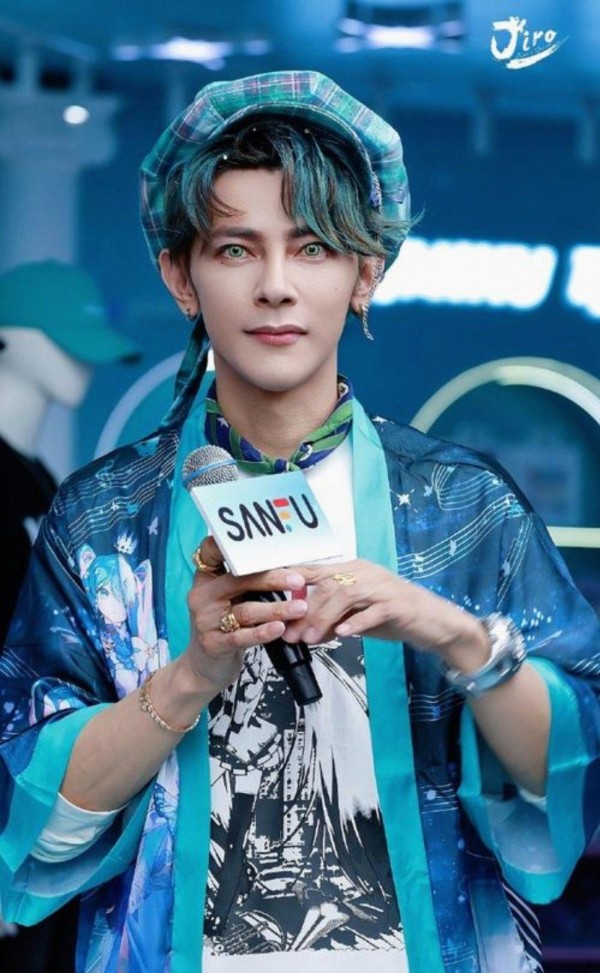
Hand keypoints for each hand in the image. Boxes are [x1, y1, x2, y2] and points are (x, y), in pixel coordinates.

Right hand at [180, 537, 308, 696]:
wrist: (202, 666)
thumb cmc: (223, 625)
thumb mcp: (230, 599)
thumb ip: (249, 582)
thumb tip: (288, 564)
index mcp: (206, 579)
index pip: (212, 552)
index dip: (233, 544)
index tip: (264, 543)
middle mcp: (203, 596)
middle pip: (238, 580)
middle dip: (272, 578)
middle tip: (299, 580)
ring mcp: (206, 620)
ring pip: (245, 610)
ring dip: (276, 608)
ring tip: (300, 607)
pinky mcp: (214, 644)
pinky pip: (242, 636)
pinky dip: (263, 632)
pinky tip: (280, 629)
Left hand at [283, 559, 489, 670]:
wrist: (434, 623)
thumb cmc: (393, 617)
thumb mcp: (357, 618)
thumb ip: (331, 620)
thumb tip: (302, 632)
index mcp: (354, 571)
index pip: (317, 570)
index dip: (293, 577)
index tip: (270, 589)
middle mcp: (366, 573)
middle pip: (328, 584)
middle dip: (306, 610)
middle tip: (290, 634)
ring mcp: (383, 587)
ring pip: (346, 595)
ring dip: (325, 617)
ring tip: (311, 638)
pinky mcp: (398, 604)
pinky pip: (373, 611)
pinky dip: (356, 622)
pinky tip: (343, 634)